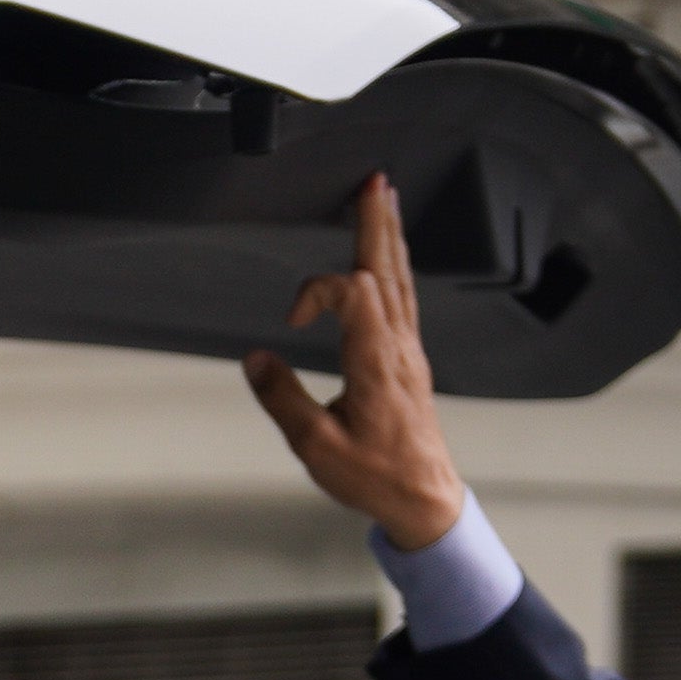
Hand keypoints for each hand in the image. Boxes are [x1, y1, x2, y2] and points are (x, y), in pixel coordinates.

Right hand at [243, 174, 467, 552]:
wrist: (424, 497)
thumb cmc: (375, 476)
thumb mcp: (317, 448)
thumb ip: (284, 400)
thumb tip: (257, 359)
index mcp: (375, 363)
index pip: (352, 294)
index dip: (316, 290)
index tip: (290, 320)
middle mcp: (397, 348)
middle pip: (386, 271)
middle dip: (375, 223)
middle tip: (372, 182)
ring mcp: (408, 351)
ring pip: (398, 280)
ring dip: (388, 236)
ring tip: (384, 199)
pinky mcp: (408, 360)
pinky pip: (403, 298)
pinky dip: (393, 266)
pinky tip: (388, 257)